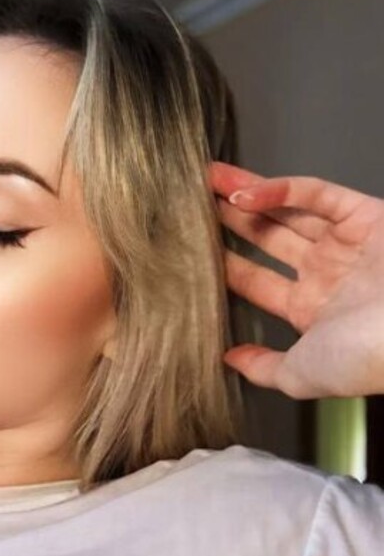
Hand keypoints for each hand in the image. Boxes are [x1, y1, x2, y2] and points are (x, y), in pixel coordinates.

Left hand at [210, 159, 383, 397]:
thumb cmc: (366, 357)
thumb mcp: (301, 375)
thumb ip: (264, 368)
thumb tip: (230, 360)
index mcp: (313, 310)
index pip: (257, 283)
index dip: (224, 265)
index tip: (188, 251)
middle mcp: (327, 273)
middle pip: (268, 240)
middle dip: (231, 222)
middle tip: (191, 205)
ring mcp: (345, 242)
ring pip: (286, 210)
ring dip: (246, 195)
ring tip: (207, 181)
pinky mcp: (364, 214)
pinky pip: (315, 193)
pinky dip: (279, 190)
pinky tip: (242, 194)